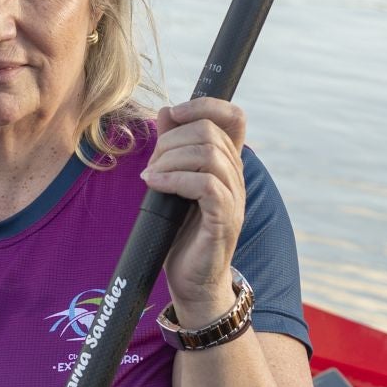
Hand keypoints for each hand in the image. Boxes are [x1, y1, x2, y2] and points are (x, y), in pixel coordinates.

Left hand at [141, 99, 245, 324]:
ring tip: (150, 176)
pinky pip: (204, 184)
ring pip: (208, 154)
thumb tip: (166, 111)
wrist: (191, 281)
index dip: (205, 104)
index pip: (233, 116)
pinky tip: (155, 185)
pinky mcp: (224, 219)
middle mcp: (235, 176)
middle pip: (209, 131)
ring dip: (170, 159)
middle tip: (152, 162)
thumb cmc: (181, 234)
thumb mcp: (173, 183)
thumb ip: (173, 148)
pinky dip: (174, 179)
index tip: (172, 115)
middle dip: (171, 139)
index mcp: (226, 164)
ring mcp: (233, 197)